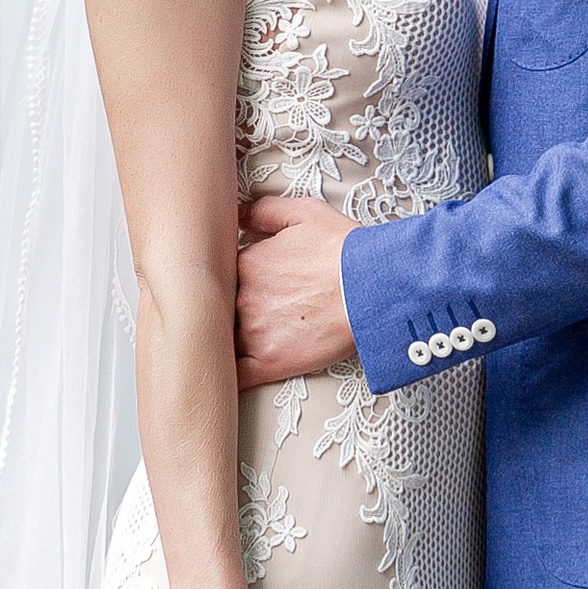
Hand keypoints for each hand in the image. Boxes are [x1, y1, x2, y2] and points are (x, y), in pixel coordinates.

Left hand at [235, 194, 355, 388]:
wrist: (373, 287)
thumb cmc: (344, 250)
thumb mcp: (303, 213)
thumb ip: (262, 211)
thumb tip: (236, 214)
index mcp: (245, 264)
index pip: (217, 274)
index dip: (224, 280)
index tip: (234, 285)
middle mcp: (241, 298)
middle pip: (215, 308)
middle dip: (219, 311)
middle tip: (234, 314)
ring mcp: (253, 333)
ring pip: (220, 341)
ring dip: (220, 342)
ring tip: (221, 345)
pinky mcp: (269, 363)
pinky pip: (235, 377)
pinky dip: (226, 377)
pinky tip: (222, 377)